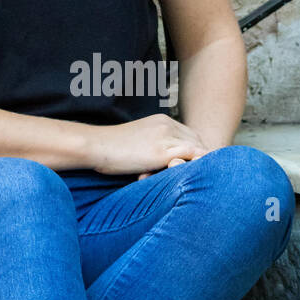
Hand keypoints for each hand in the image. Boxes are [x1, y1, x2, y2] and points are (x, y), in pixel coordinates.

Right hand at [88, 115, 209, 176]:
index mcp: (161, 120)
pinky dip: (196, 166)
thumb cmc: (110, 148)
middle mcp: (166, 125)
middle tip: (204, 174)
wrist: (95, 145)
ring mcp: (165, 137)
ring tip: (204, 179)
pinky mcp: (161, 152)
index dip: (195, 150)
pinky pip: (190, 157)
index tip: (196, 164)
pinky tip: (197, 178)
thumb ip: (153, 146)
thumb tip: (160, 160)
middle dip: (201, 157)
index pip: (189, 134)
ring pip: (197, 149)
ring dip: (201, 163)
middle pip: (197, 140)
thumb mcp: (137, 141)